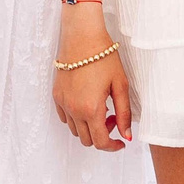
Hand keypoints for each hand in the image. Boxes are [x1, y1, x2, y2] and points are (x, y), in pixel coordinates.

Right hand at [51, 12, 131, 151]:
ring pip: (75, 130)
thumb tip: (127, 135)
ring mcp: (63, 103)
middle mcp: (74, 109)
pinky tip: (86, 103)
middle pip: (87, 140)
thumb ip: (124, 113)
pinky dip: (76, 118)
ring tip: (100, 107)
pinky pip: (65, 118)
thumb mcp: (120, 85)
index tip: (121, 142)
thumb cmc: (104, 57)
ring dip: (89, 127)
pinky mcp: (56, 95)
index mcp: (91, 109)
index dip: (113, 147)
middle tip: (113, 117)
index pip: (100, 142)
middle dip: (102, 135)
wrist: (83, 36)